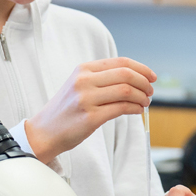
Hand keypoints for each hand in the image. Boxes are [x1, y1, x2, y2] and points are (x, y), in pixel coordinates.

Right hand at [24, 57, 155, 163]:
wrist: (44, 132)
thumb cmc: (66, 110)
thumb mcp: (79, 85)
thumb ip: (102, 78)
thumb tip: (135, 78)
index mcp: (83, 70)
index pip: (120, 62)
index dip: (141, 68)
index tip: (152, 76)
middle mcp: (84, 81)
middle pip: (126, 75)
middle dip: (144, 83)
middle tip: (150, 91)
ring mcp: (86, 99)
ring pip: (126, 91)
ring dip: (141, 97)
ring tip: (145, 102)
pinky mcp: (90, 118)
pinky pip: (121, 109)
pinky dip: (135, 108)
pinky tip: (137, 110)